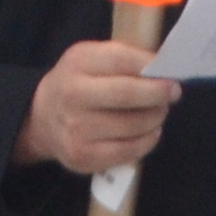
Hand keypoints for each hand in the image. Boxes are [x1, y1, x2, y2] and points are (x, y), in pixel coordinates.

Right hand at [21, 38, 178, 176]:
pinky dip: (147, 141)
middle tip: (173, 93)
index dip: (151, 66)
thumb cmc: (78, 82)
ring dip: (155, 118)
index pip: (121, 60)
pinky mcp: (82, 156)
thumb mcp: (91, 58)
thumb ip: (123, 59)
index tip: (171, 72)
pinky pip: (127, 151)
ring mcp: (76, 129)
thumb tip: (164, 67)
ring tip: (159, 112)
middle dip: (158, 94)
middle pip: (127, 94)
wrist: (42, 117)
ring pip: (132, 125)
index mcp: (78, 63)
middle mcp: (73, 95)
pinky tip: (151, 132)